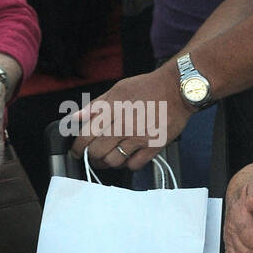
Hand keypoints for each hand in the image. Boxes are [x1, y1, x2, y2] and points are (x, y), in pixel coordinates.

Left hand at [69, 68, 187, 169]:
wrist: (177, 90)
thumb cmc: (147, 87)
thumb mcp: (117, 90)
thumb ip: (95, 106)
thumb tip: (76, 118)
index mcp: (112, 109)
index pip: (86, 135)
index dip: (77, 147)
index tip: (76, 151)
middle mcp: (124, 124)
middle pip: (97, 151)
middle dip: (90, 157)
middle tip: (91, 156)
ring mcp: (139, 137)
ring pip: (113, 161)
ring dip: (107, 163)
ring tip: (107, 159)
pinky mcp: (154, 146)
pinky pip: (134, 165)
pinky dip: (127, 165)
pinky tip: (126, 157)